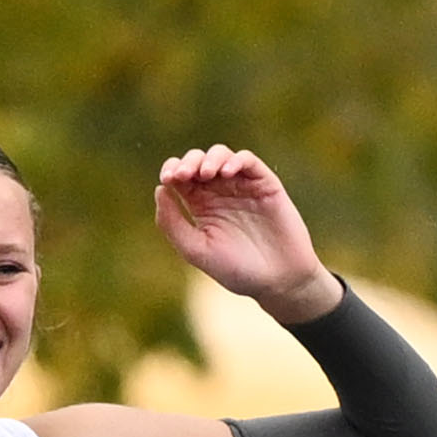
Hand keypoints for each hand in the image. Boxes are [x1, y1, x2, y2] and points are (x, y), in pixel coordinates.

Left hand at [152, 148, 338, 322]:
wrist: (276, 281)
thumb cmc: (235, 269)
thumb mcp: (195, 250)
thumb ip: (172, 223)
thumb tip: (160, 189)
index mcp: (200, 205)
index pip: (180, 176)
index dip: (171, 169)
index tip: (167, 179)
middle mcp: (220, 192)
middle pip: (198, 161)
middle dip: (188, 161)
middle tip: (182, 175)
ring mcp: (243, 186)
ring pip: (222, 155)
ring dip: (210, 158)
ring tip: (205, 174)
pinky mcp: (266, 185)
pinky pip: (249, 162)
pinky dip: (237, 160)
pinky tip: (227, 173)